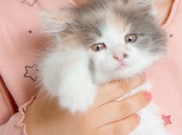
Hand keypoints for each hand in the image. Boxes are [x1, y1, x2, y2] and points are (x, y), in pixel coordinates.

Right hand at [23, 74, 149, 134]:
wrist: (34, 131)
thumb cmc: (45, 106)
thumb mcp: (57, 85)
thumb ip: (74, 73)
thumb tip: (88, 55)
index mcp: (85, 96)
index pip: (114, 86)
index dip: (128, 79)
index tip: (139, 72)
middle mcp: (92, 113)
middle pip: (122, 100)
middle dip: (137, 90)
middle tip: (147, 82)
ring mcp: (94, 129)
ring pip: (122, 118)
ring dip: (136, 107)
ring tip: (147, 98)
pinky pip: (115, 133)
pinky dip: (127, 126)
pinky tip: (135, 120)